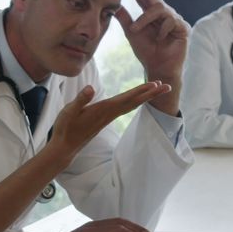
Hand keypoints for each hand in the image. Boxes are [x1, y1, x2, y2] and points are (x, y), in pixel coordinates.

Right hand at [46, 82, 168, 159]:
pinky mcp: (105, 119)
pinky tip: (138, 98)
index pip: (126, 98)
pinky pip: (124, 107)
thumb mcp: (69, 112)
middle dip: (150, 93)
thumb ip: (80, 100)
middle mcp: (109, 113)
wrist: (65, 147)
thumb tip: (90, 88)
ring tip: (157, 89)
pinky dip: (134, 101)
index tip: (155, 85)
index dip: (141, 91)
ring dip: (145, 97)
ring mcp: (108, 117)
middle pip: (134, 101)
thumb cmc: (65, 128)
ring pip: (131, 105)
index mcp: (103, 109)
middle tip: (167, 86)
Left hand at [113, 0, 188, 115]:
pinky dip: (162, 29)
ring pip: (160, 8)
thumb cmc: (146, 51)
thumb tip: (112, 5)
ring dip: (146, 18)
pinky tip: (159, 39)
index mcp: (151, 14)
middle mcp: (164, 13)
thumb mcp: (132, 33)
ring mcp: (174, 19)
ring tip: (136, 30)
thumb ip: (124, 18)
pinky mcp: (183, 28)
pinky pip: (172, 21)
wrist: (158, 68)